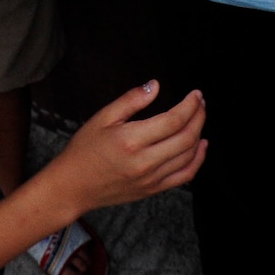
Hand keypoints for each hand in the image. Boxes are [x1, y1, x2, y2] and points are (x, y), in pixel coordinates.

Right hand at [39, 80, 207, 216]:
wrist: (73, 186)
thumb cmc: (84, 149)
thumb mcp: (102, 118)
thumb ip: (131, 100)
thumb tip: (155, 85)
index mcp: (131, 140)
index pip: (174, 120)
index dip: (190, 105)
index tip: (196, 94)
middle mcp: (145, 162)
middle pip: (186, 138)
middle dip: (199, 116)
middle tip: (200, 103)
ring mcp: (151, 179)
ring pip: (189, 156)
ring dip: (199, 135)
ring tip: (199, 118)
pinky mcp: (153, 189)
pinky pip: (184, 176)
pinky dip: (197, 160)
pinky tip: (200, 146)